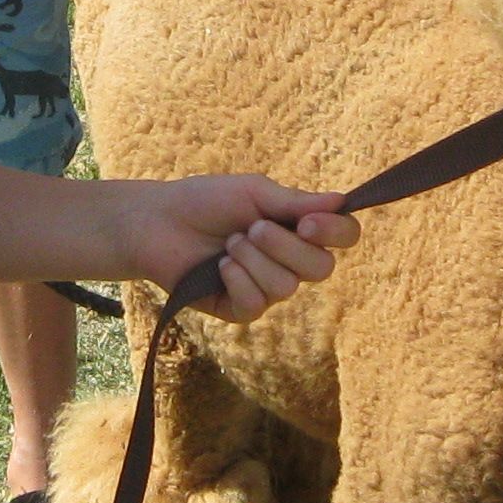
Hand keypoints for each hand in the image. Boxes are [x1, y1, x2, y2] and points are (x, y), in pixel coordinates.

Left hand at [111, 175, 358, 322]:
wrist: (159, 222)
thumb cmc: (206, 201)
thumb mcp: (254, 192)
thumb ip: (296, 202)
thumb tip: (341, 201)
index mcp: (300, 229)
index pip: (343, 236)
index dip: (335, 232)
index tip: (308, 222)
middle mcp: (290, 262)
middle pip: (322, 268)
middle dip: (285, 246)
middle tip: (252, 228)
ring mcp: (267, 288)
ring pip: (286, 285)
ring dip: (253, 258)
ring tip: (228, 243)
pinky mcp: (241, 309)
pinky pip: (256, 303)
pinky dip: (237, 279)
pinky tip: (219, 266)